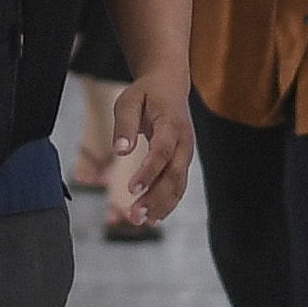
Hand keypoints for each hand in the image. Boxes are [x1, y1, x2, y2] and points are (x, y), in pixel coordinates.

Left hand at [109, 70, 195, 227]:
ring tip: (142, 222)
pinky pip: (179, 185)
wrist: (169, 84)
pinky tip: (154, 218)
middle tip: (134, 216)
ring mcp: (186, 152)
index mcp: (171, 123)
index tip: (131, 188)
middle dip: (155, 197)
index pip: (163, 151)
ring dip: (161, 205)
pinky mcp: (182, 160)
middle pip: (174, 173)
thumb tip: (121, 150)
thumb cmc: (146, 93)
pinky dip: (168, 202)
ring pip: (178, 183)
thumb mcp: (129, 101)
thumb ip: (125, 125)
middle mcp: (185, 141)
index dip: (149, 171)